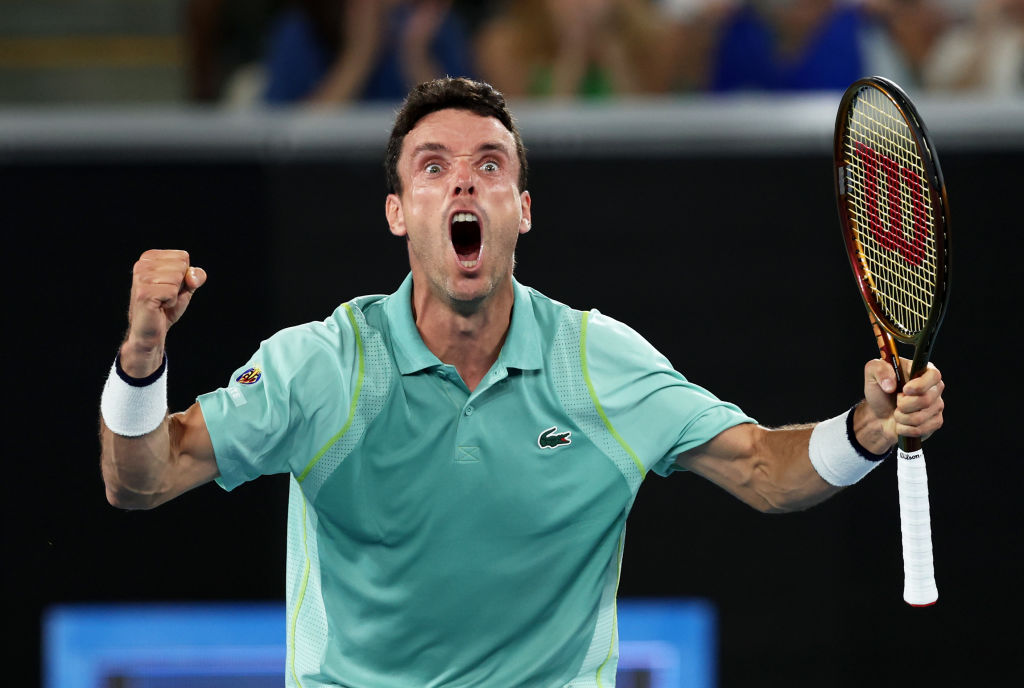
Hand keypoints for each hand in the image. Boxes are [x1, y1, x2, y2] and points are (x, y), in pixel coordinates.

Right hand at [122, 249, 206, 376]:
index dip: (184, 276)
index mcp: (150, 258)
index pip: (183, 256)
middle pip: (181, 265)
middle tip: (166, 296)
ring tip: (162, 301)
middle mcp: (142, 264)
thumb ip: (195, 276)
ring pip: (177, 277)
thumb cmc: (167, 307)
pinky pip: (172, 291)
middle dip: (180, 285)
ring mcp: (141, 278)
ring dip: (175, 294)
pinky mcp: (144, 293)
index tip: (170, 287)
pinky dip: (171, 302)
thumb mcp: (186, 287)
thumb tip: (192, 276)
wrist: (152, 332)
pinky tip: (159, 307)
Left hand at [857, 358, 944, 453]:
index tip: (904, 390)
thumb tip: (890, 385)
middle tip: (896, 401)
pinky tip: (901, 423)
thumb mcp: (872, 373)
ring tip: (897, 412)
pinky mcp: (935, 422)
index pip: (934, 375)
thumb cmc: (880, 391)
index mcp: (924, 371)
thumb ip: (878, 369)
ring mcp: (937, 406)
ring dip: (901, 417)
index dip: (920, 385)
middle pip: (926, 400)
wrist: (879, 414)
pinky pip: (920, 430)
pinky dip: (904, 428)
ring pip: (920, 417)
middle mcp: (935, 388)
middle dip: (903, 404)